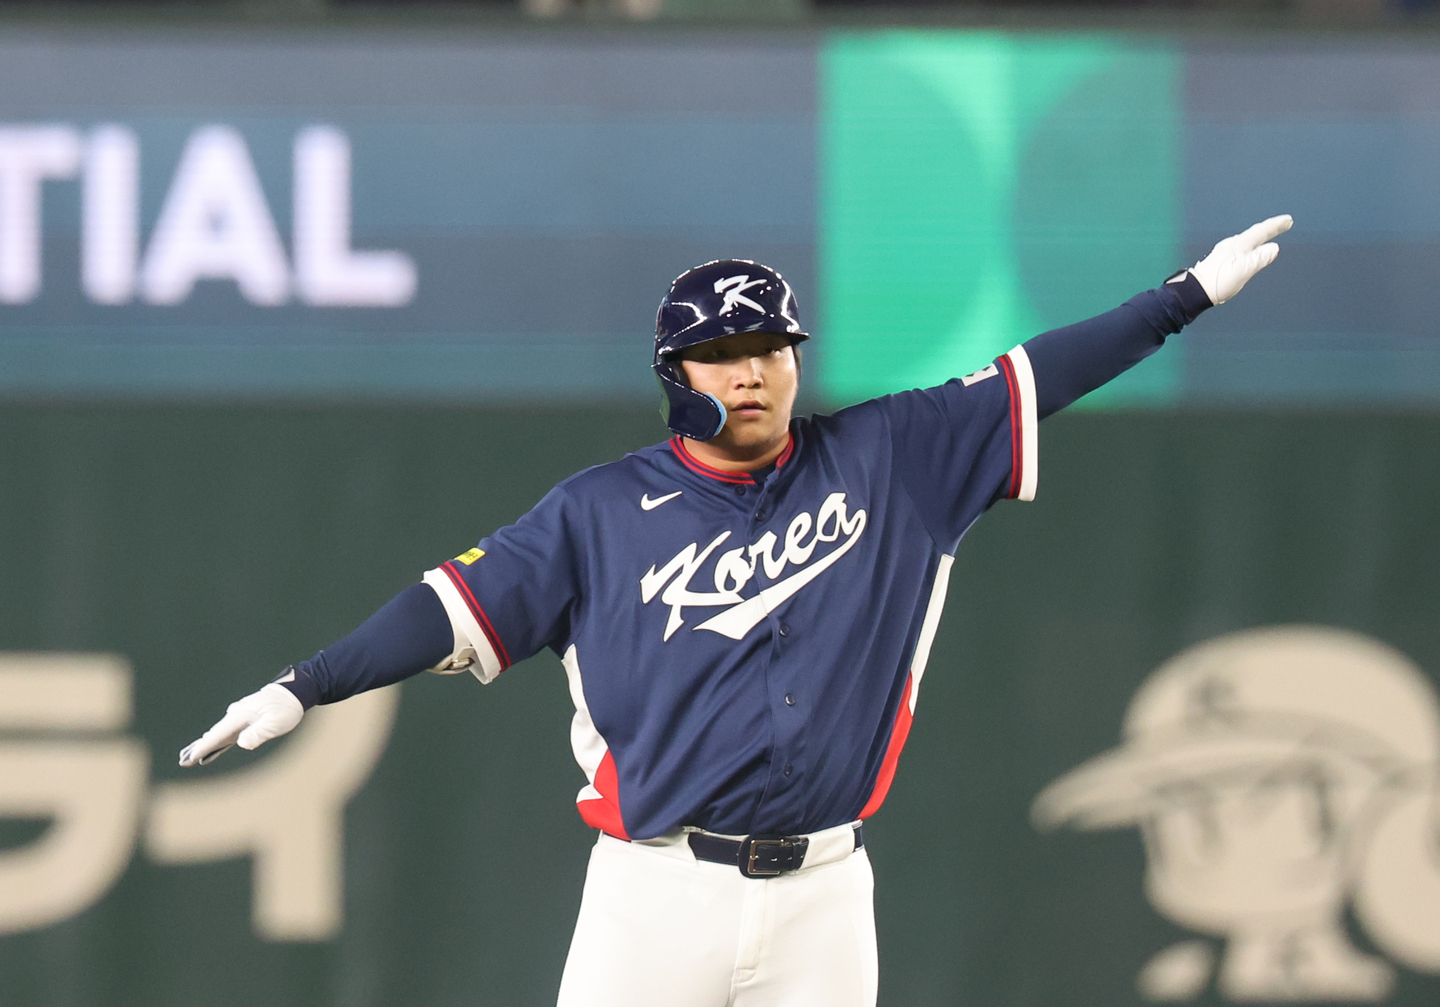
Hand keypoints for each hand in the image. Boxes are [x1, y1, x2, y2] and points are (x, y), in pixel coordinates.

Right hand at [178, 683, 304, 765]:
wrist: (294, 692)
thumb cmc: (286, 708)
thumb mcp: (276, 722)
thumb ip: (259, 733)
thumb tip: (241, 743)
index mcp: (240, 717)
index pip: (217, 735)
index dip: (203, 748)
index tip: (190, 758)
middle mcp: (236, 716)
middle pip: (213, 735)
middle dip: (198, 748)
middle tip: (182, 760)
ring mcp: (239, 717)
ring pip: (217, 734)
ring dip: (204, 745)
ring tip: (188, 756)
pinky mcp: (245, 720)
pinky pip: (226, 733)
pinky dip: (216, 741)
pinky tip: (210, 748)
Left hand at [1187, 214, 1292, 304]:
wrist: (1195, 291)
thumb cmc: (1218, 283)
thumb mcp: (1243, 271)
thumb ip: (1259, 259)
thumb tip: (1274, 247)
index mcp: (1239, 246)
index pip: (1261, 231)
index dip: (1275, 226)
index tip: (1288, 220)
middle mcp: (1231, 245)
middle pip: (1254, 232)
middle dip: (1270, 228)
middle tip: (1284, 223)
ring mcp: (1224, 251)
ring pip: (1247, 238)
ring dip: (1259, 234)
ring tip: (1268, 233)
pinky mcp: (1220, 259)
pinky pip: (1240, 246)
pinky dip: (1250, 244)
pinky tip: (1246, 249)